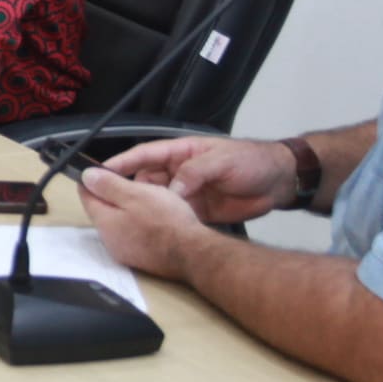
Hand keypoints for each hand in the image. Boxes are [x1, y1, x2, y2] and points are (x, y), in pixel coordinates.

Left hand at [75, 164, 204, 278]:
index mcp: (105, 222)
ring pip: (119, 223)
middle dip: (111, 195)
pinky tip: (153, 220)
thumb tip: (86, 176)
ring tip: (145, 199)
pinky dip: (139, 225)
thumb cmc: (167, 222)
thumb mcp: (136, 194)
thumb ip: (109, 185)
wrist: (192, 253)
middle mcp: (110, 241)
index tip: (100, 171)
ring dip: (127, 211)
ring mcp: (125, 252)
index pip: (86, 196)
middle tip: (129, 183)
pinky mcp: (140, 258)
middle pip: (102, 211)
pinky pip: (133, 236)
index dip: (92, 180)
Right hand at [100, 136, 294, 224]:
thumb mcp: (222, 160)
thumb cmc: (253, 161)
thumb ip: (195, 172)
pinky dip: (166, 221)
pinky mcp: (198, 210)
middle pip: (146, 181)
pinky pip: (175, 215)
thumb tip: (171, 190)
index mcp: (182, 152)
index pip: (145, 155)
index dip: (122, 163)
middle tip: (110, 203)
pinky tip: (156, 229)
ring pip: (158, 200)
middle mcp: (180, 171)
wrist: (280, 182)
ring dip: (147, 208)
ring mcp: (188, 192)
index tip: (101, 172)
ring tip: (130, 219)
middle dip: (129, 190)